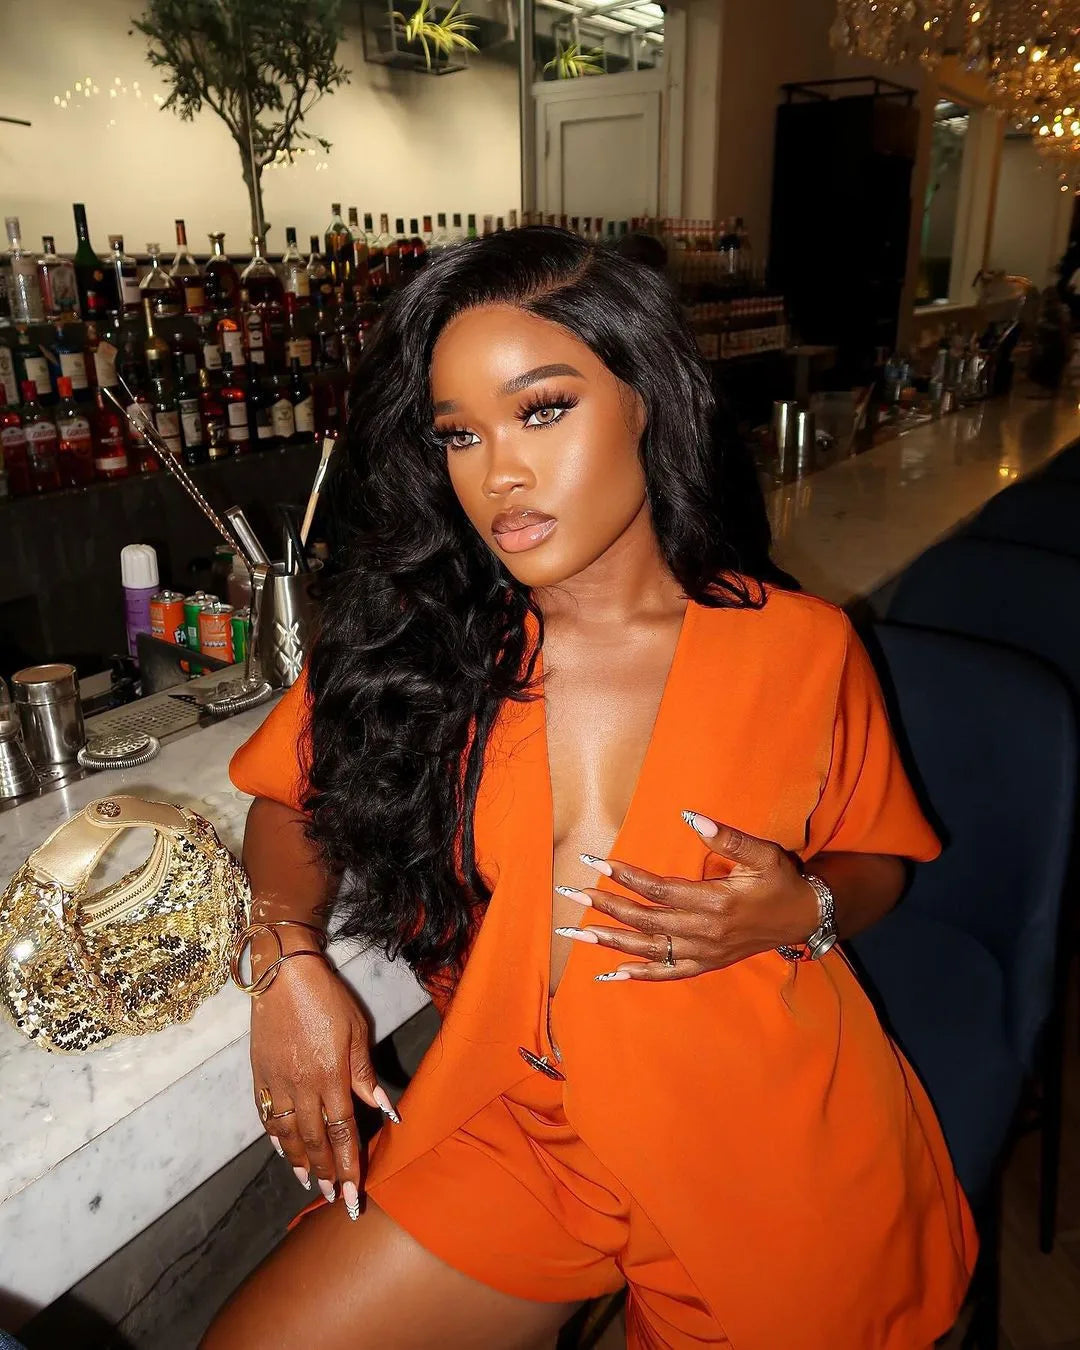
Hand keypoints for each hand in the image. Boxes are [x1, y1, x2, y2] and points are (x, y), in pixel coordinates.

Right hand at [248, 935, 400, 1221]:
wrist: (283, 975)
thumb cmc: (328, 999)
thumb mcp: (358, 1031)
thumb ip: (365, 1075)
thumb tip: (385, 1110)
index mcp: (330, 1077)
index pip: (343, 1134)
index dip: (349, 1166)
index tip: (353, 1195)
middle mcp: (302, 1087)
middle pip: (315, 1141)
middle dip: (326, 1174)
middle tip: (334, 1199)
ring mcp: (277, 1083)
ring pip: (288, 1134)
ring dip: (299, 1162)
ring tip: (308, 1183)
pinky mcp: (259, 1074)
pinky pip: (266, 1114)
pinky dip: (274, 1136)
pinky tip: (281, 1149)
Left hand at [554, 811, 819, 981]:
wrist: (803, 917)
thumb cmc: (781, 880)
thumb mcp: (763, 853)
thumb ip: (727, 837)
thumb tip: (691, 817)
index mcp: (715, 902)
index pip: (659, 889)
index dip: (625, 876)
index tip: (596, 863)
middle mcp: (706, 931)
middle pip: (646, 920)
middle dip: (607, 906)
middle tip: (573, 894)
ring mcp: (705, 953)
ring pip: (650, 949)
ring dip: (611, 942)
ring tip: (576, 934)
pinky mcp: (707, 964)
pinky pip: (669, 973)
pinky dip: (640, 975)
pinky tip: (612, 973)